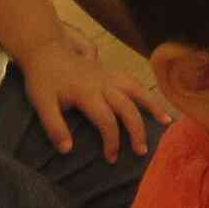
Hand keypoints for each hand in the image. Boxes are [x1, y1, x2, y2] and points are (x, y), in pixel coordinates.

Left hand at [23, 26, 166, 158]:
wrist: (45, 49)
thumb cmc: (42, 79)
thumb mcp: (42, 104)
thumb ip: (54, 127)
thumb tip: (68, 150)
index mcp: (87, 93)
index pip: (107, 120)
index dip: (112, 141)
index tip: (111, 158)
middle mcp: (103, 83)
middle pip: (128, 107)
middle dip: (137, 130)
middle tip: (142, 151)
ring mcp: (109, 75)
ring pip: (136, 89)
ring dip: (152, 105)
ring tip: (166, 120)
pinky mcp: (109, 71)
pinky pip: (132, 80)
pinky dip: (145, 91)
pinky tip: (152, 101)